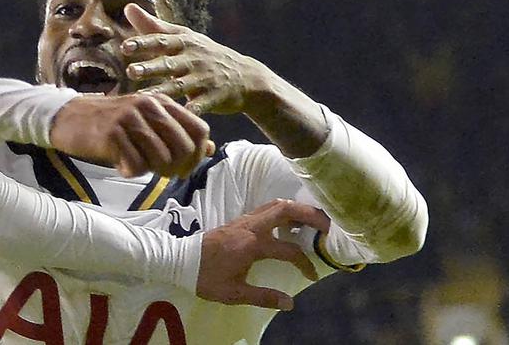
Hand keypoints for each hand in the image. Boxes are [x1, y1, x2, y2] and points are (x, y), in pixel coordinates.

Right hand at [49, 92, 214, 177]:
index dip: (198, 154)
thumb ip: (178, 133)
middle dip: (177, 168)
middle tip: (162, 173)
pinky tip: (120, 164)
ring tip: (138, 166)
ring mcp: (130, 118)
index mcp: (161, 101)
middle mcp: (148, 106)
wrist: (68, 117)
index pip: (200, 129)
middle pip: (185, 148)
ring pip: (162, 159)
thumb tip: (212, 148)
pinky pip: (135, 165)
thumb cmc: (111, 124)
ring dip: (153, 172)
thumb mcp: (147, 123)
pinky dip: (130, 171)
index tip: (184, 167)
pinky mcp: (111, 134)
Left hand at [122, 4, 328, 157]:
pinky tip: (180, 115)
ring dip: (163, 91)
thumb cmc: (204, 55)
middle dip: (151, 67)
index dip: (144, 43)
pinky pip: (201, 104)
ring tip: (144, 97)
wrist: (245, 77)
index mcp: (184, 43)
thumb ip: (155, 26)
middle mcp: (194, 58)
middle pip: (169, 63)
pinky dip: (192, 109)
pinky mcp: (215, 97)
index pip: (161, 41)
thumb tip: (128, 7)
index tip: (125, 46)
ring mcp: (205, 78)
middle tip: (131, 71)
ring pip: (181, 85)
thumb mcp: (184, 37)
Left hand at [196, 199, 329, 310]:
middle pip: (286, 209)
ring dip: (297, 209)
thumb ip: (263, 297)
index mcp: (252, 245)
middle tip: (328, 225)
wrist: (179, 260)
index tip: (311, 275)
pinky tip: (289, 222)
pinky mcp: (239, 220)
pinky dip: (283, 211)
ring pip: (275, 205)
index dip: (305, 263)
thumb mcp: (234, 293)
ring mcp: (244, 220)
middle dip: (310, 214)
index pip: (289, 250)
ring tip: (313, 221)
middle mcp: (250, 227)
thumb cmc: (206, 278)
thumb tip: (290, 303)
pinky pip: (266, 208)